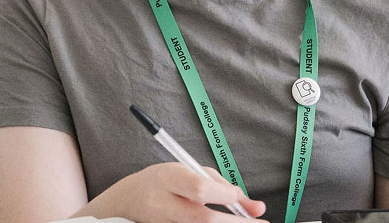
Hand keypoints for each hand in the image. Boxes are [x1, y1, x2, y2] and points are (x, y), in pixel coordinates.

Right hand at [77, 162, 265, 222]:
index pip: (198, 188)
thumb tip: (257, 208)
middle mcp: (164, 203)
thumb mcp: (190, 171)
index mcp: (168, 178)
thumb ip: (223, 186)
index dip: (223, 194)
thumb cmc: (167, 181)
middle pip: (203, 219)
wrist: (131, 200)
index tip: (239, 197)